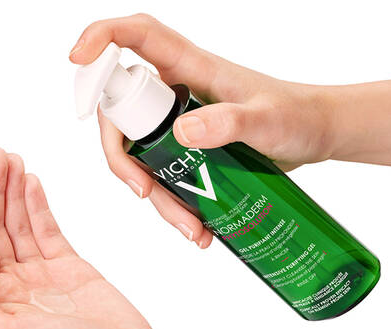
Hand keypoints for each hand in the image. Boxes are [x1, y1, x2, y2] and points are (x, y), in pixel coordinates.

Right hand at [69, 14, 333, 248]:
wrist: (314, 134)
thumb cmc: (297, 116)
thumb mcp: (268, 120)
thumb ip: (229, 122)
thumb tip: (180, 134)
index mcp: (191, 68)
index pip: (135, 38)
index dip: (100, 41)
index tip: (76, 61)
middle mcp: (177, 93)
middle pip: (121, 115)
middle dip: (123, 159)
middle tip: (144, 193)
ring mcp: (180, 123)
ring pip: (142, 156)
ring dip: (156, 197)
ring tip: (191, 229)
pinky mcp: (189, 150)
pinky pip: (164, 175)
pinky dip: (174, 204)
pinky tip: (198, 229)